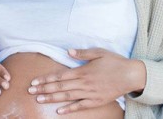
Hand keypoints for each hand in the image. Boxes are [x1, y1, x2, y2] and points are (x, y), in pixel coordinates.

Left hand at [27, 48, 145, 114]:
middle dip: (44, 89)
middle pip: (60, 87)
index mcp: (83, 71)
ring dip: (52, 98)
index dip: (46, 79)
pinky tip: (59, 111)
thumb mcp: (99, 52)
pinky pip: (81, 106)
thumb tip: (69, 51)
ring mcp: (90, 93)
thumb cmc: (115, 62)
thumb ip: (83, 53)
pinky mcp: (96, 101)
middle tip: (30, 92)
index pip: (60, 76)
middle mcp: (84, 83)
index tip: (34, 82)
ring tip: (39, 99)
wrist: (131, 75)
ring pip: (67, 97)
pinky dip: (70, 109)